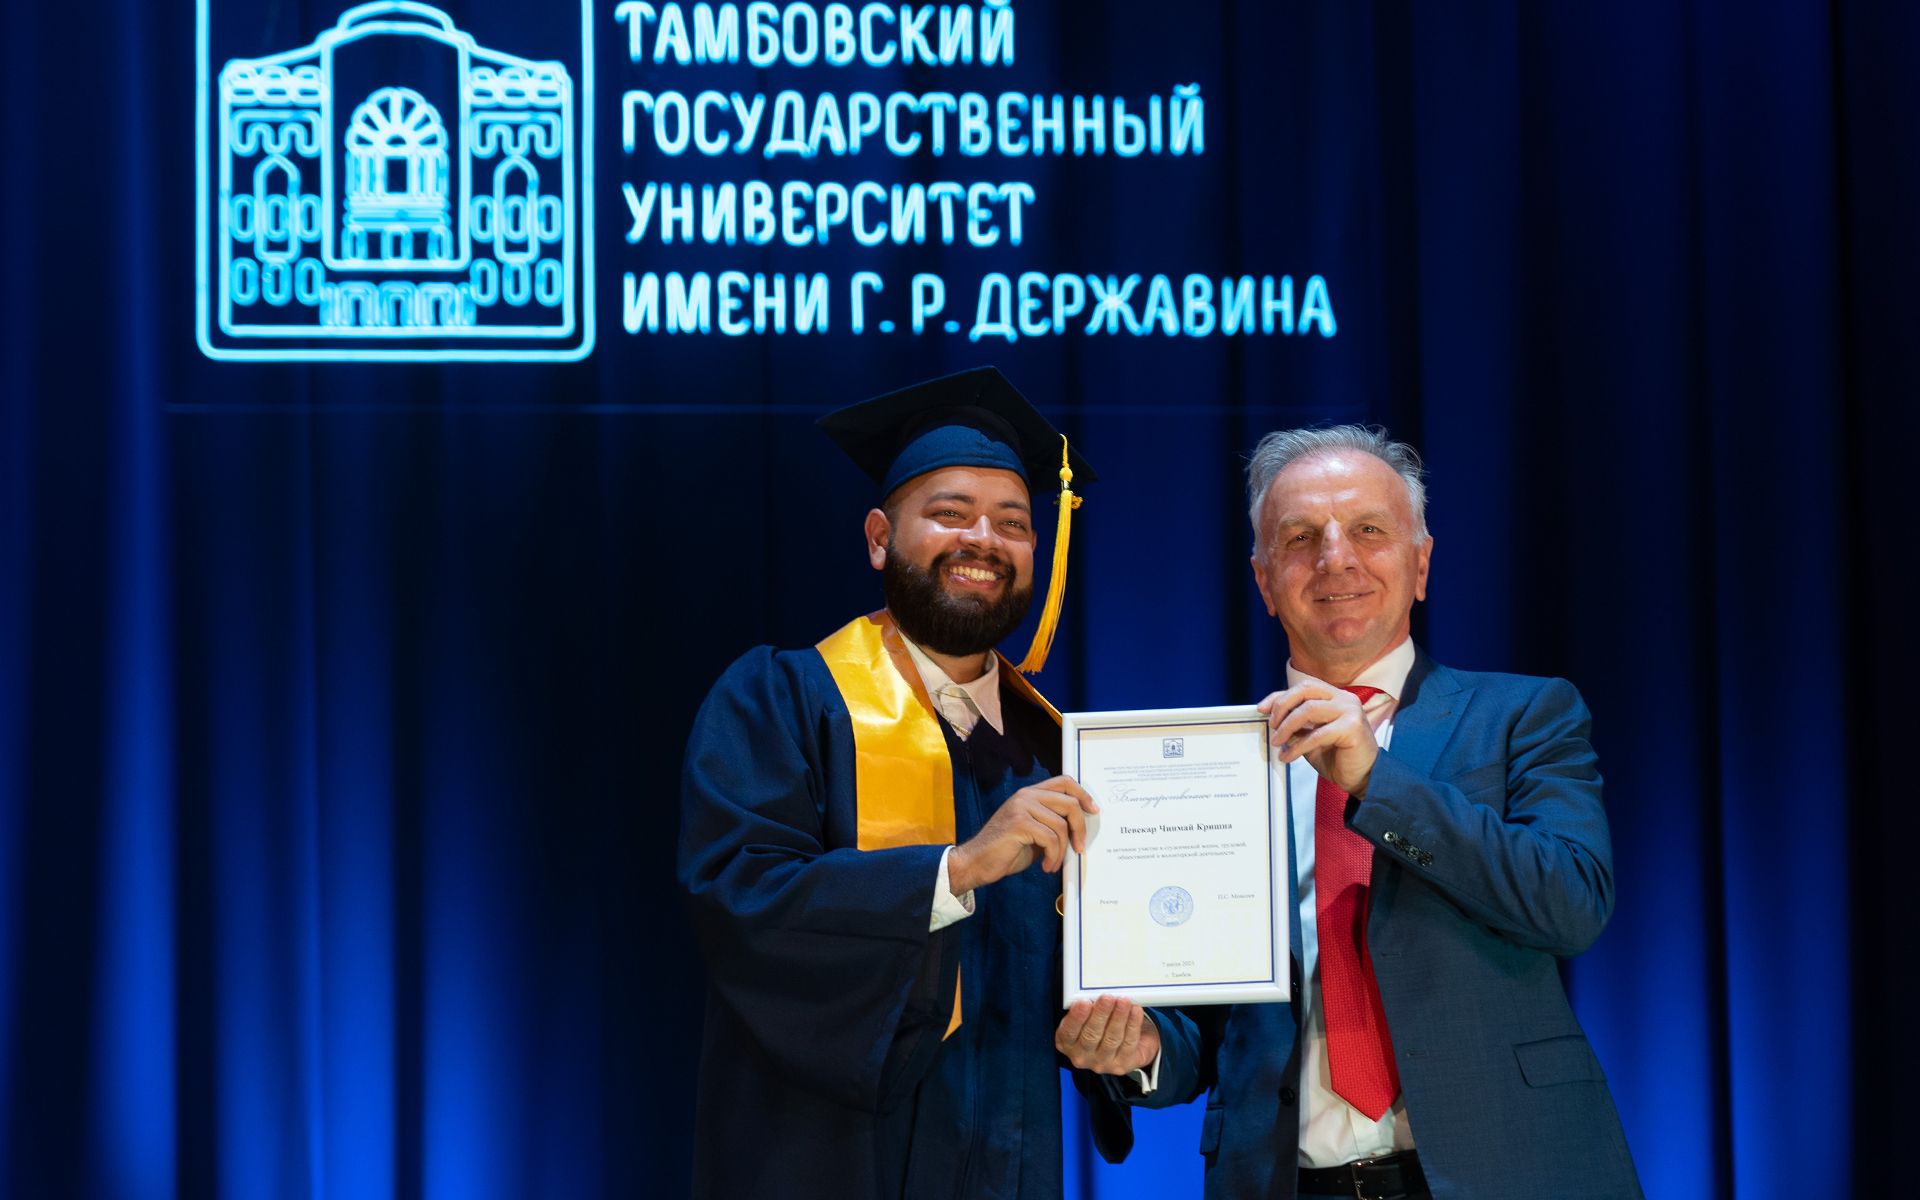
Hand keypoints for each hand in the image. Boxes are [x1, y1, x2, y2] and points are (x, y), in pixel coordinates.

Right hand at [947, 775, 1096, 893]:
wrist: (976, 862)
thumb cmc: (1005, 850)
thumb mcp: (1033, 833)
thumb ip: (1051, 824)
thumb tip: (1078, 828)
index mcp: (1029, 794)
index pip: (1064, 782)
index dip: (1083, 794)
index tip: (1093, 811)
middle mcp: (1025, 796)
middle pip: (1069, 802)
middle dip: (1080, 828)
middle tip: (1079, 847)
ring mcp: (1021, 807)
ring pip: (1061, 826)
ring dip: (1062, 851)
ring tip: (1053, 863)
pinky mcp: (1019, 823)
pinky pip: (1051, 839)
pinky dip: (1053, 857)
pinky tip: (1046, 866)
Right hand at [1055, 996, 1159, 1075]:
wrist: (1126, 1046)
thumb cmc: (1102, 1025)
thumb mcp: (1087, 1016)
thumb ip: (1087, 1008)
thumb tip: (1095, 993)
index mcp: (1068, 1043)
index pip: (1069, 1032)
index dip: (1077, 1018)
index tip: (1084, 1002)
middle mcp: (1083, 1056)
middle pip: (1091, 1036)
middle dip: (1100, 1014)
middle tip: (1107, 998)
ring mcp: (1103, 1063)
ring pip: (1111, 1039)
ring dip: (1118, 1017)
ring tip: (1123, 1001)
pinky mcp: (1122, 1065)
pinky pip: (1129, 1043)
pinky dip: (1133, 1024)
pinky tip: (1134, 1011)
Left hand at [1258, 678, 1378, 795]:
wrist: (1363, 777)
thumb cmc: (1337, 757)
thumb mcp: (1311, 737)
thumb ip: (1297, 725)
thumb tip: (1272, 720)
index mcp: (1335, 697)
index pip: (1303, 687)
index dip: (1280, 697)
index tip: (1261, 709)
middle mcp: (1344, 699)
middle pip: (1305, 689)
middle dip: (1282, 706)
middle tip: (1272, 726)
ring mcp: (1350, 711)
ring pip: (1308, 709)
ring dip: (1287, 727)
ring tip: (1278, 743)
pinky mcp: (1352, 728)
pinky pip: (1317, 734)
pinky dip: (1298, 746)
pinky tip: (1288, 757)